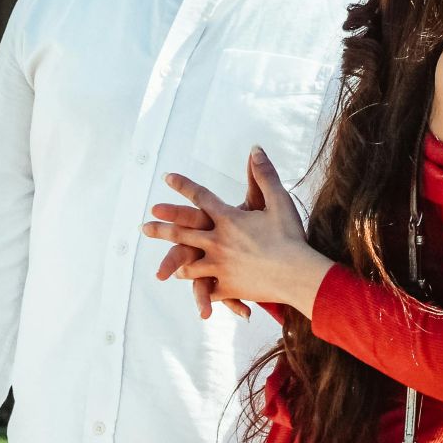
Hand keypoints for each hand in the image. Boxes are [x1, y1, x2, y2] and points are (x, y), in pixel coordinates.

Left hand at [141, 147, 334, 314]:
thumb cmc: (291, 237)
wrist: (299, 274)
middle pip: (182, 233)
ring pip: (191, 265)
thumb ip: (264, 175)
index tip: (167, 178)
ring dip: (179, 265)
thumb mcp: (279, 201)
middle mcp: (217, 241)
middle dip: (161, 229)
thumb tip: (255, 149)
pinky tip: (198, 293)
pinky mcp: (228, 286)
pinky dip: (205, 292)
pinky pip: (211, 289)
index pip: (200, 197)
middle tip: (143, 226)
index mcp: (227, 219)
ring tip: (167, 269)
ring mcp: (219, 265)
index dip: (183, 185)